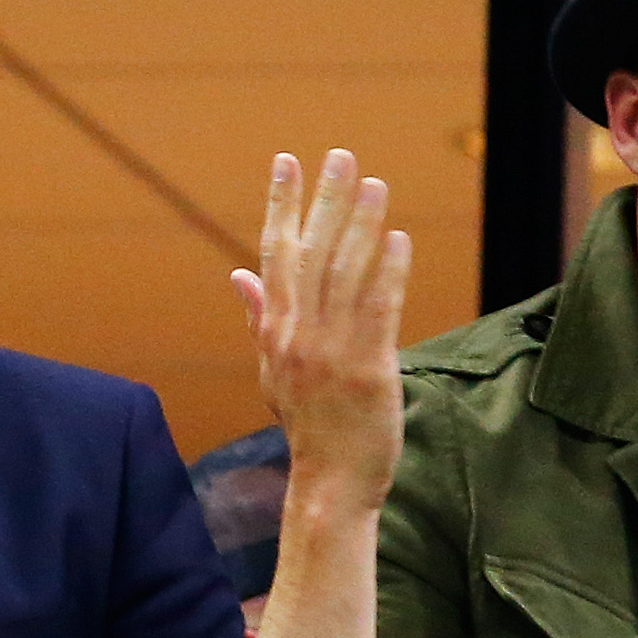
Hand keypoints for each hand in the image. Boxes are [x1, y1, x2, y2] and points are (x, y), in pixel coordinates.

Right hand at [233, 151, 412, 505]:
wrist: (329, 482)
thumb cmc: (308, 427)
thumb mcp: (273, 370)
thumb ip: (259, 318)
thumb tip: (238, 275)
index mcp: (276, 331)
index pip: (275, 255)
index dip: (281, 205)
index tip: (286, 162)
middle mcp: (299, 335)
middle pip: (311, 253)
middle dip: (325, 200)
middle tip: (340, 156)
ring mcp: (332, 352)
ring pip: (346, 275)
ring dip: (362, 225)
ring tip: (376, 184)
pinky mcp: (369, 370)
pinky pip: (379, 311)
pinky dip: (388, 273)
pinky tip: (399, 239)